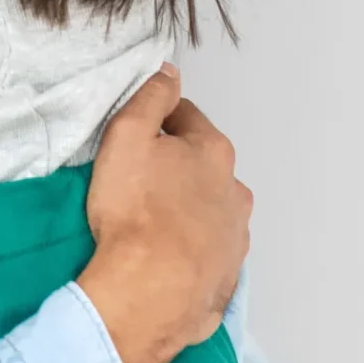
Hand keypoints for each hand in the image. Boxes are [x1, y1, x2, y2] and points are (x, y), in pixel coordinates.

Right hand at [76, 66, 251, 362]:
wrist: (151, 291)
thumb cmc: (134, 208)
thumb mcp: (127, 136)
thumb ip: (150, 98)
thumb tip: (169, 71)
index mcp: (213, 150)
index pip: (184, 116)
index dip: (157, 118)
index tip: (134, 132)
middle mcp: (235, 189)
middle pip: (202, 163)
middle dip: (176, 163)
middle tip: (138, 176)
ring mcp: (236, 234)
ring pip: (210, 206)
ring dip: (187, 204)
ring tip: (151, 219)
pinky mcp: (228, 273)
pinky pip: (208, 246)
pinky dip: (191, 243)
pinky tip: (166, 253)